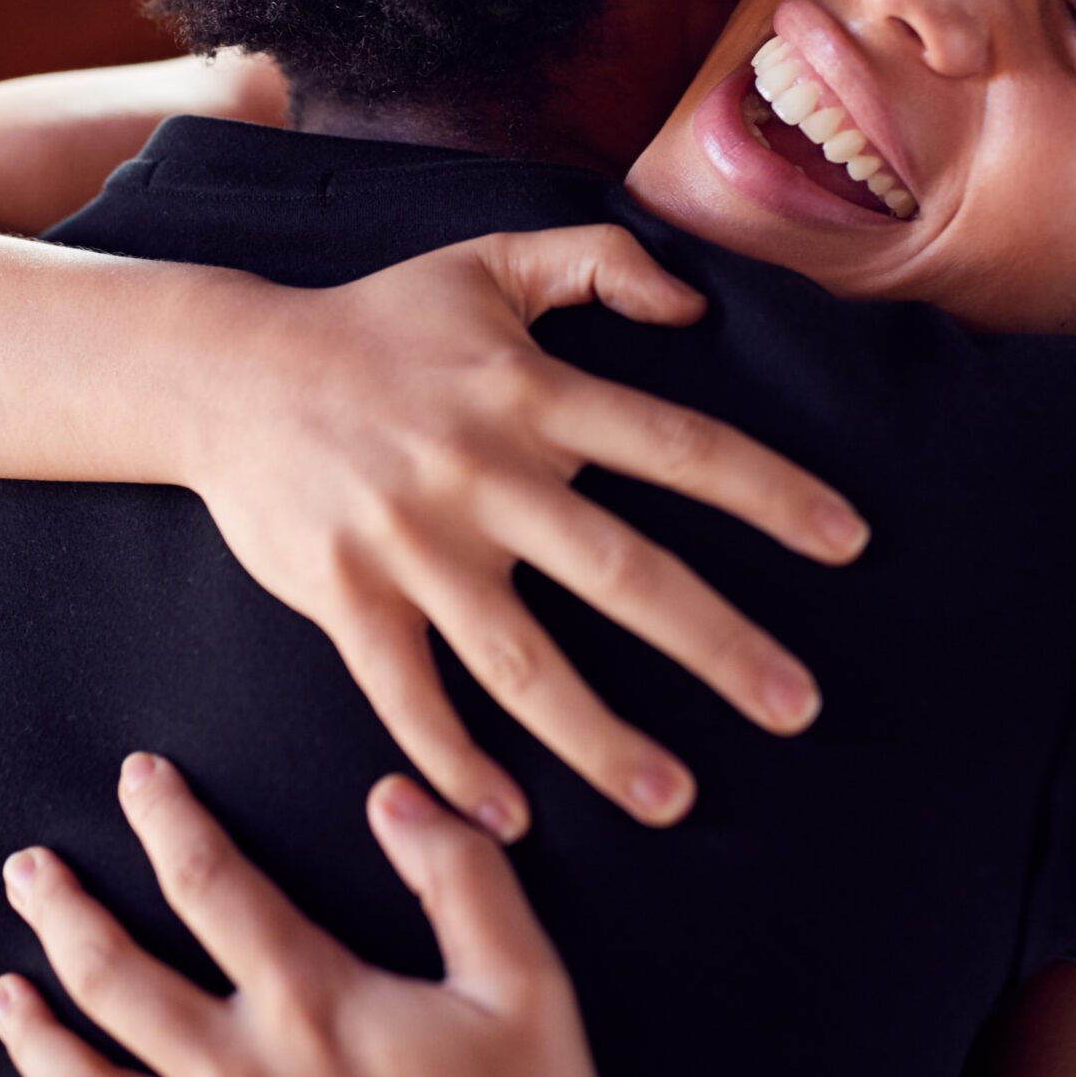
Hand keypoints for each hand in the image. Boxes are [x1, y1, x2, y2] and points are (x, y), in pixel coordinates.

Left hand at [0, 755, 610, 1076]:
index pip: (210, 882)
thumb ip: (462, 880)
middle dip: (62, 911)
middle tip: (30, 870)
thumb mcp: (527, 990)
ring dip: (33, 1029)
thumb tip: (393, 795)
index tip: (139, 779)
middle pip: (113, 975)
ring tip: (4, 989)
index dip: (168, 819)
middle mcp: (237, 1076)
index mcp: (311, 1003)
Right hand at [180, 225, 867, 835]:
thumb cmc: (376, 321)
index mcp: (529, 393)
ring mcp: (409, 545)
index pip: (675, 448)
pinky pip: (407, 695)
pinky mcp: (343, 599)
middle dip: (716, 646)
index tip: (848, 540)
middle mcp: (479, 474)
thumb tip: (699, 302)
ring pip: (520, 660)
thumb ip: (601, 261)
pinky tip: (509, 817)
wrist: (227, 372)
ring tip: (676, 799)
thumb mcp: (489, 260)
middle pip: (619, 573)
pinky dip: (454, 759)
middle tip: (797, 707)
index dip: (768, 491)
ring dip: (600, 738)